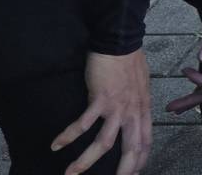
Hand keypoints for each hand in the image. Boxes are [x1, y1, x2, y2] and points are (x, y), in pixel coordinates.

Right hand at [52, 50, 150, 174]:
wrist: (120, 41)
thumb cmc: (129, 60)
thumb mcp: (141, 85)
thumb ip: (137, 102)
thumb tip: (132, 112)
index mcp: (143, 109)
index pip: (145, 141)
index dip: (139, 160)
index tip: (133, 174)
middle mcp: (133, 111)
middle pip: (130, 149)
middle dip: (122, 171)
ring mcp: (117, 107)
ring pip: (104, 143)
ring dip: (85, 161)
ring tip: (70, 174)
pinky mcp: (100, 99)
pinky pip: (83, 124)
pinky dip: (68, 136)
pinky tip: (55, 145)